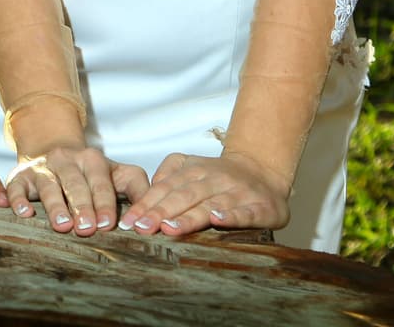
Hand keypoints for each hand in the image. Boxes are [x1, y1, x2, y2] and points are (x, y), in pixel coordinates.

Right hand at [7, 143, 148, 234]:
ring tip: (62, 226)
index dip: (104, 203)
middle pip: (75, 184)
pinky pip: (16, 186)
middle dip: (82, 206)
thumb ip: (138, 189)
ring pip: (48, 185)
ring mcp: (42, 167)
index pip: (100, 182)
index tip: (109, 224)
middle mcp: (66, 160)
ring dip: (55, 205)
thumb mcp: (117, 174)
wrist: (52, 148)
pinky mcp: (20, 176)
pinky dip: (17, 199)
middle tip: (87, 229)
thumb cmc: (91, 172)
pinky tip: (23, 213)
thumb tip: (152, 216)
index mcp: (92, 159)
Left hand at [118, 150, 289, 237]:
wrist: (264, 171)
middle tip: (143, 228)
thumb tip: (147, 191)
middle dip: (161, 212)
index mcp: (194, 170)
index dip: (147, 204)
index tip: (130, 221)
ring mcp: (238, 192)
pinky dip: (232, 216)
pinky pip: (246, 212)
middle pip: (184, 196)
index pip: (166, 188)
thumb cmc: (220, 176)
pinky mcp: (261, 207)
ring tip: (170, 228)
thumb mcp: (191, 165)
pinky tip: (218, 220)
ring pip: (211, 204)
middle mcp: (215, 179)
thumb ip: (168, 174)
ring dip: (190, 216)